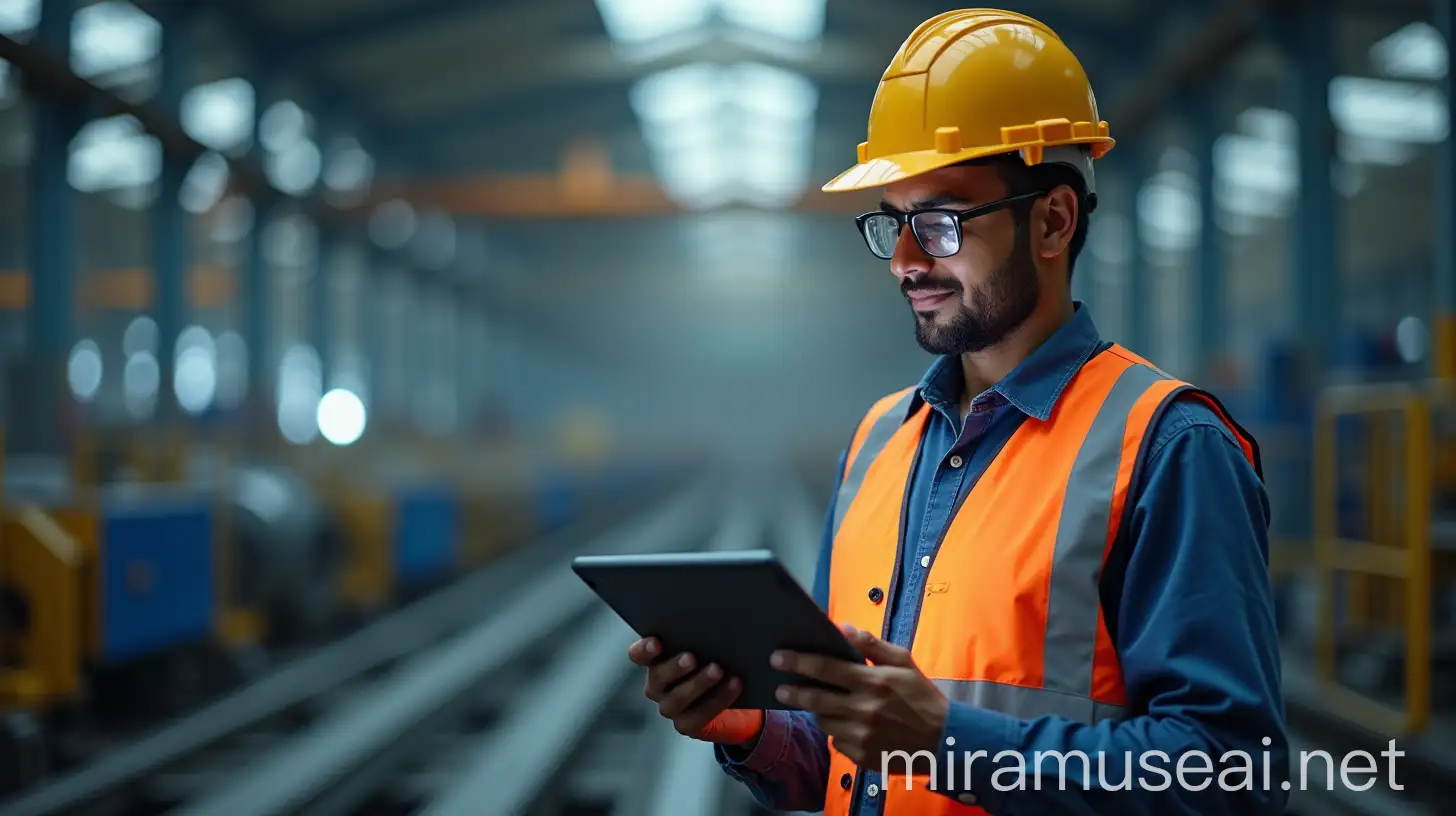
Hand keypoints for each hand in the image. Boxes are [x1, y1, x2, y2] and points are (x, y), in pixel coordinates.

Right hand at [628, 637, 763, 747]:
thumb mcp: (708, 644)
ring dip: (698, 684)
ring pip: (677, 699)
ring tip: (717, 670)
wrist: (732, 694)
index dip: (644, 650)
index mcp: (656, 660)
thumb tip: (713, 621)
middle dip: (674, 667)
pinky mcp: (687, 724)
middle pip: (657, 677)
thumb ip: (702, 635)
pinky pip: (699, 716)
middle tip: (691, 657)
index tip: (657, 642)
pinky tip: (733, 685)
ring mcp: (671, 707)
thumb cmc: (716, 658)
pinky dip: (718, 699)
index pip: (638, 655)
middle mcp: (657, 685)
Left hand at [772, 624, 947, 766]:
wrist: (944, 740)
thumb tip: (843, 628)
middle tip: (780, 688)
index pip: (826, 668)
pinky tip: (851, 725)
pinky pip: (837, 741)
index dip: (798, 662)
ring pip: (824, 721)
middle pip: (816, 699)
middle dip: (794, 692)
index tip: (778, 658)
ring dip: (820, 711)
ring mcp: (861, 736)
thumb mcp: (904, 662)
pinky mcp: (861, 755)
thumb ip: (873, 645)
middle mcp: (864, 710)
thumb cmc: (922, 696)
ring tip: (826, 704)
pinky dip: (838, 731)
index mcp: (873, 682)